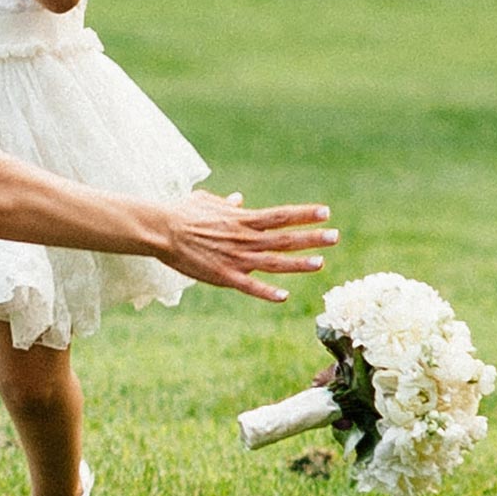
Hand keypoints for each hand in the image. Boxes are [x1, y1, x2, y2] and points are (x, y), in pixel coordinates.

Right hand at [156, 190, 335, 302]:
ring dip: (298, 263)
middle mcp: (244, 238)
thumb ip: (227, 203)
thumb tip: (239, 199)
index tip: (325, 212)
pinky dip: (266, 292)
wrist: (161, 230)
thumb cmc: (182, 213)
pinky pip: (249, 286)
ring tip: (320, 262)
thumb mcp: (207, 202)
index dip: (304, 214)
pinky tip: (284, 296)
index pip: (280, 216)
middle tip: (334, 236)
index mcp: (242, 219)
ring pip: (273, 262)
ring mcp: (235, 258)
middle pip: (284, 238)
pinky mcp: (223, 275)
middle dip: (311, 238)